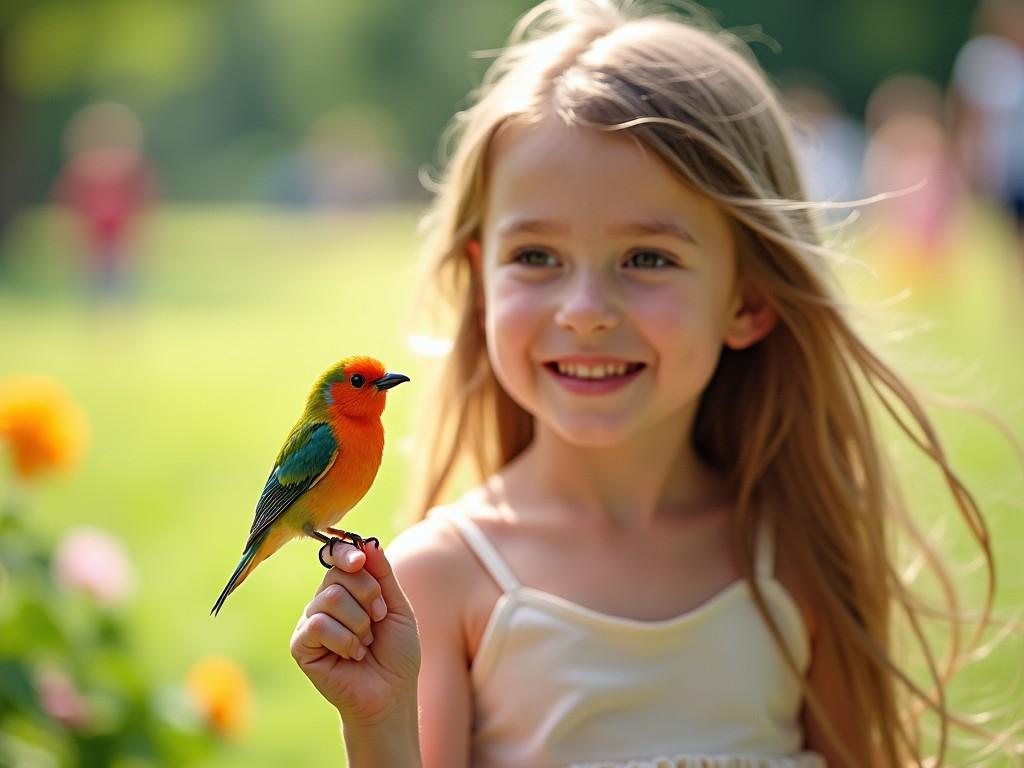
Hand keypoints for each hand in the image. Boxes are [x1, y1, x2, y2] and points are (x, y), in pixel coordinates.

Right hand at [291, 542, 420, 727]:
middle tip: (378, 621)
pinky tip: (351, 655)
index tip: (360, 560)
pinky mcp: (301, 646)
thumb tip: (367, 542)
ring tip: (365, 643)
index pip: (337, 558)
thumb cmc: (396, 653)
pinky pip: (318, 625)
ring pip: (330, 598)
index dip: (346, 553)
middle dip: (368, 596)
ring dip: (359, 623)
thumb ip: (382, 575)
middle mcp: (324, 602)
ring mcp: (310, 623)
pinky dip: (344, 640)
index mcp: (346, 590)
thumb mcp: (397, 607)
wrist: (391, 693)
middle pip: (338, 575)